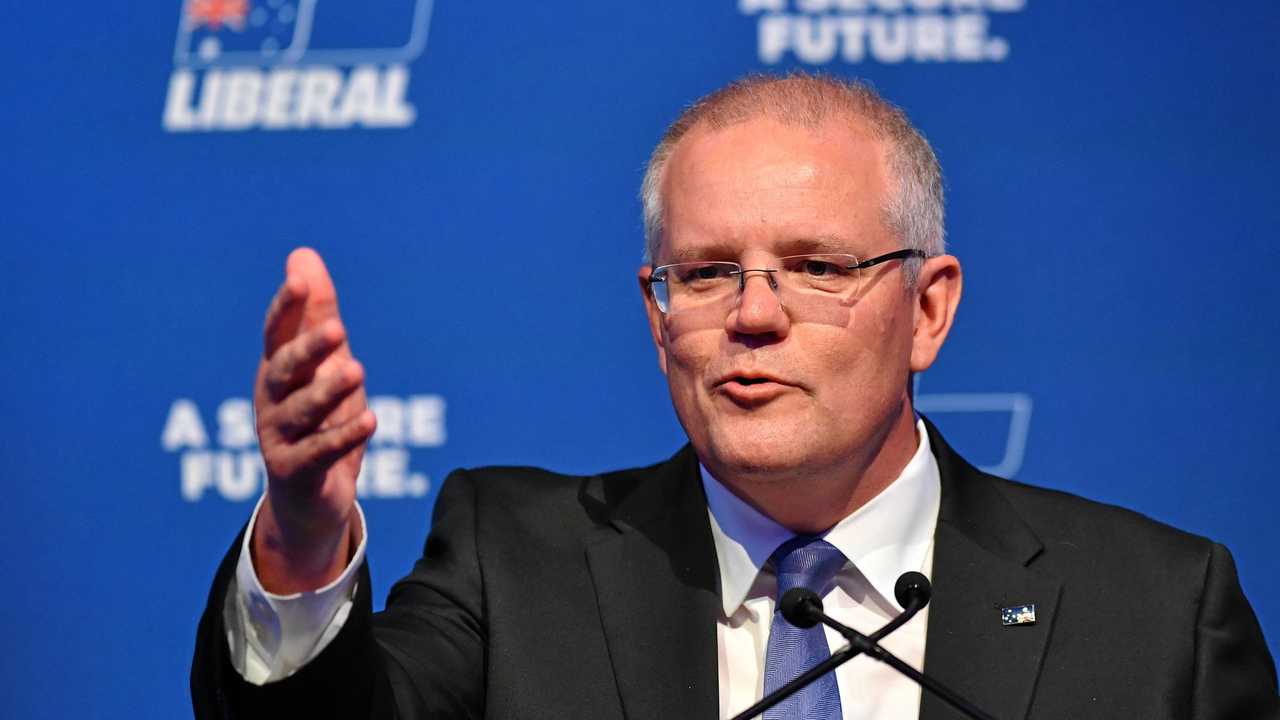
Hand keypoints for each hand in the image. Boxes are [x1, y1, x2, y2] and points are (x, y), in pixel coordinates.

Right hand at [251, 248, 376, 593]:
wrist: (308, 497)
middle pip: (283, 369)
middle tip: (338, 329)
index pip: (277, 332)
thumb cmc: (318, 418)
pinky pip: (317, 452)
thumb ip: (317, 313)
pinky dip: (343, 435)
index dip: (286, 306)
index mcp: (278, 368)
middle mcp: (272, 400)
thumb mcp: (323, 363)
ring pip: (300, 411)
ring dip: (327, 391)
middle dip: (307, 349)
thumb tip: (303, 254)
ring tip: (356, 371)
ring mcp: (278, 437)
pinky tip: (370, 419)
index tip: (299, 280)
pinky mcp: (294, 471)